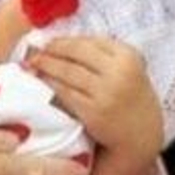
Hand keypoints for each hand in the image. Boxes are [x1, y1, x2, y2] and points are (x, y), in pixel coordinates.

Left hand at [26, 36, 163, 163]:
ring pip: (67, 71)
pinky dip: (50, 83)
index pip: (90, 40)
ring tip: (34, 62)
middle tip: (36, 49)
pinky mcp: (93, 110)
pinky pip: (65, 92)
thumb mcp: (128, 70)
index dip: (66, 39)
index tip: (51, 41)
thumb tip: (65, 43)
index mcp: (128, 56)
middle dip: (52, 48)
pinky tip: (43, 80)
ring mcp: (106, 91)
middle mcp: (119, 71)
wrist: (140, 135)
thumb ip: (104, 56)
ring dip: (46, 64)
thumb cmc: (130, 99)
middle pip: (76, 51)